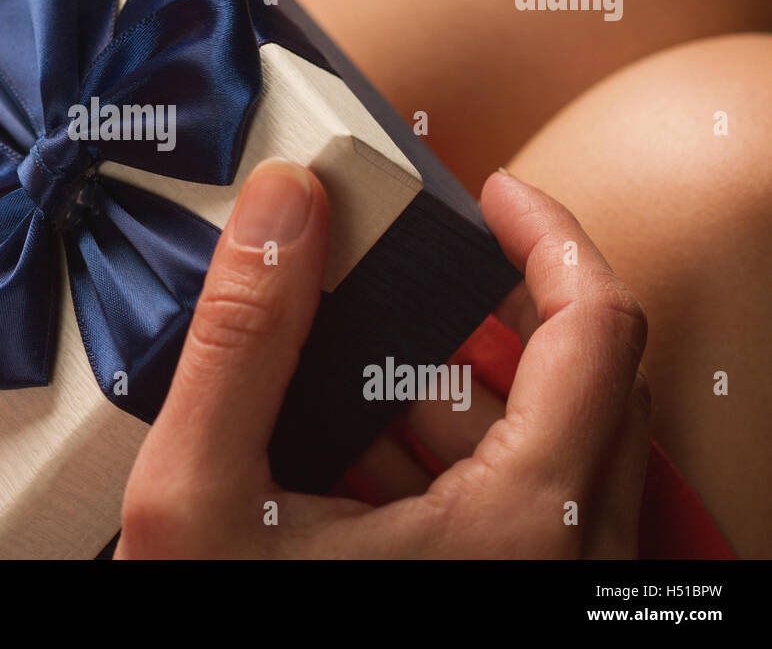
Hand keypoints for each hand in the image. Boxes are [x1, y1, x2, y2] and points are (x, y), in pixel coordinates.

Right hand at [115, 161, 650, 557]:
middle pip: (573, 383)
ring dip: (451, 402)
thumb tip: (285, 205)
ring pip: (545, 452)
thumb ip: (242, 340)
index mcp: (525, 526)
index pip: (600, 326)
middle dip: (469, 329)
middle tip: (383, 297)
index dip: (549, 236)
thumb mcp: (201, 500)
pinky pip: (521, 507)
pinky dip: (450, 466)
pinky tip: (350, 475)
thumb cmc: (229, 645)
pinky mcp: (518, 603)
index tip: (492, 197)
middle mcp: (568, 564)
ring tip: (342, 400)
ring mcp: (547, 590)